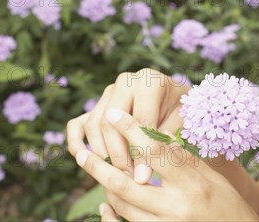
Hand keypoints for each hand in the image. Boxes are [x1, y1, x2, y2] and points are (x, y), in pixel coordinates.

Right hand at [67, 68, 188, 176]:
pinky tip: (84, 161)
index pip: (140, 119)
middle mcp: (126, 81)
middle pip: (111, 121)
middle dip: (118, 154)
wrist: (176, 100)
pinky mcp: (97, 104)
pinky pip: (78, 123)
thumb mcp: (181, 124)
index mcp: (150, 81)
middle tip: (127, 178)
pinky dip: (76, 143)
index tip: (143, 178)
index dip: (141, 151)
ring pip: (94, 124)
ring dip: (101, 152)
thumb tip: (141, 177)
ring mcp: (109, 91)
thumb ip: (164, 146)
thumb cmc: (181, 113)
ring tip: (116, 174)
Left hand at [75, 108, 258, 220]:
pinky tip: (106, 206)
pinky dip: (112, 217)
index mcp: (191, 181)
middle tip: (81, 152)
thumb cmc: (226, 200)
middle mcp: (177, 206)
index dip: (130, 130)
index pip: (154, 150)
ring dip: (106, 189)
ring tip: (96, 173)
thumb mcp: (208, 173)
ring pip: (123, 207)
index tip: (112, 114)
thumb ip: (180, 157)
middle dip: (99, 166)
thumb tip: (154, 135)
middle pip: (126, 183)